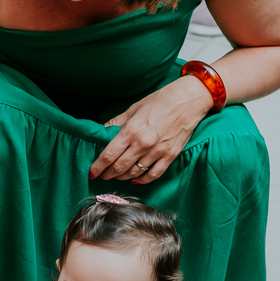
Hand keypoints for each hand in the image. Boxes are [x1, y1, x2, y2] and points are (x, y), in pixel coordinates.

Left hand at [91, 75, 213, 184]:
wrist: (188, 100)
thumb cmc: (160, 101)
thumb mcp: (133, 108)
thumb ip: (116, 123)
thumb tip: (101, 133)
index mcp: (131, 130)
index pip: (108, 155)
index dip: (97, 167)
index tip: (91, 172)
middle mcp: (143, 144)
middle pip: (119, 168)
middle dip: (107, 175)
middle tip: (101, 176)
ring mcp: (157, 152)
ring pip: (134, 173)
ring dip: (122, 177)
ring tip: (115, 177)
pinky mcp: (169, 156)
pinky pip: (153, 175)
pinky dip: (142, 180)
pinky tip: (135, 180)